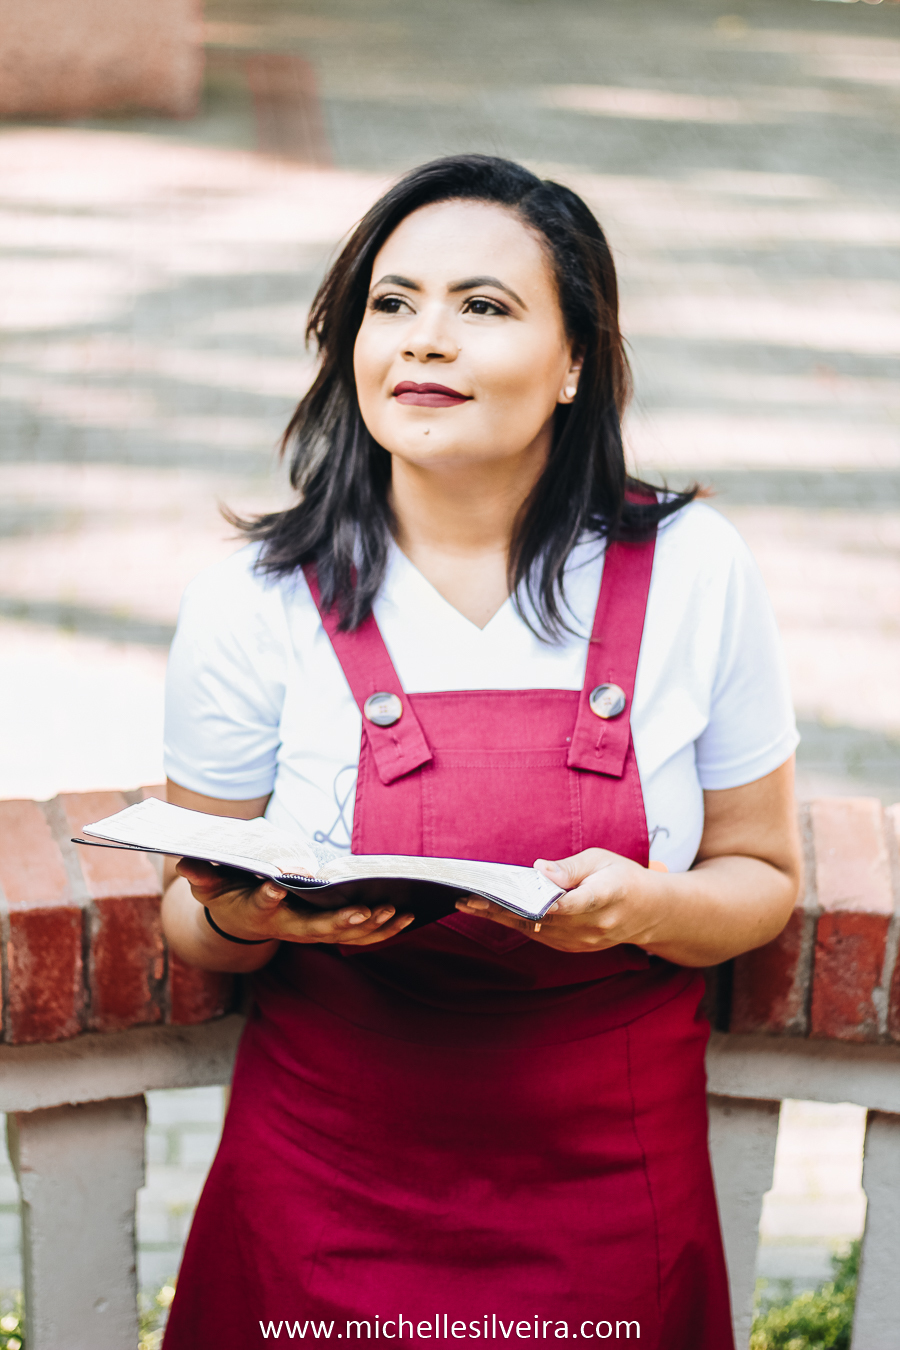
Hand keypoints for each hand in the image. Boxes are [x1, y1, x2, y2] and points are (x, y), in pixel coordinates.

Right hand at [176, 859, 414, 945]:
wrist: (239, 921)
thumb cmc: (227, 893)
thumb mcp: (209, 883)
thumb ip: (202, 874)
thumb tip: (186, 862)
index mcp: (257, 911)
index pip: (262, 904)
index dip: (267, 896)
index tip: (275, 886)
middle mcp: (287, 927)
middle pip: (316, 929)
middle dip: (342, 921)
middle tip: (366, 910)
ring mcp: (309, 932)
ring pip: (344, 936)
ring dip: (373, 928)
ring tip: (399, 912)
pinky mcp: (326, 931)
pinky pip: (358, 937)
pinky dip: (383, 931)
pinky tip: (408, 918)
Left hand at [454, 850, 669, 952]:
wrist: (649, 913)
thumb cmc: (623, 877)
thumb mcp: (602, 860)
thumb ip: (571, 867)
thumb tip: (539, 869)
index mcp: (606, 896)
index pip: (574, 902)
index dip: (547, 903)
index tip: (519, 899)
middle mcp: (593, 925)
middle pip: (542, 918)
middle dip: (504, 908)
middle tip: (470, 898)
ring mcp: (583, 941)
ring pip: (535, 930)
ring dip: (501, 918)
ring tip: (469, 904)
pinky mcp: (574, 946)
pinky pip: (539, 936)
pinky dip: (515, 925)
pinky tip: (492, 913)